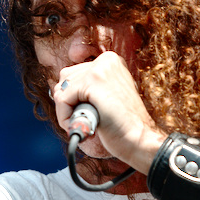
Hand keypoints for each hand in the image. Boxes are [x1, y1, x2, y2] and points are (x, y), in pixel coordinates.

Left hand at [50, 52, 164, 172]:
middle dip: (68, 104)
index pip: (73, 74)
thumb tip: (59, 89)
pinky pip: (63, 99)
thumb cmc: (124, 125)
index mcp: (110, 62)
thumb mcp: (106, 98)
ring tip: (85, 124)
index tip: (84, 112)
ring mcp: (100, 69)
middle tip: (84, 120)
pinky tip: (81, 126)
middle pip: (65, 79)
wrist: (140, 139)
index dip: (73, 98)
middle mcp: (106, 60)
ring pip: (62, 90)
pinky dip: (65, 117)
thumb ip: (87, 88)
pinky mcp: (93, 82)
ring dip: (66, 112)